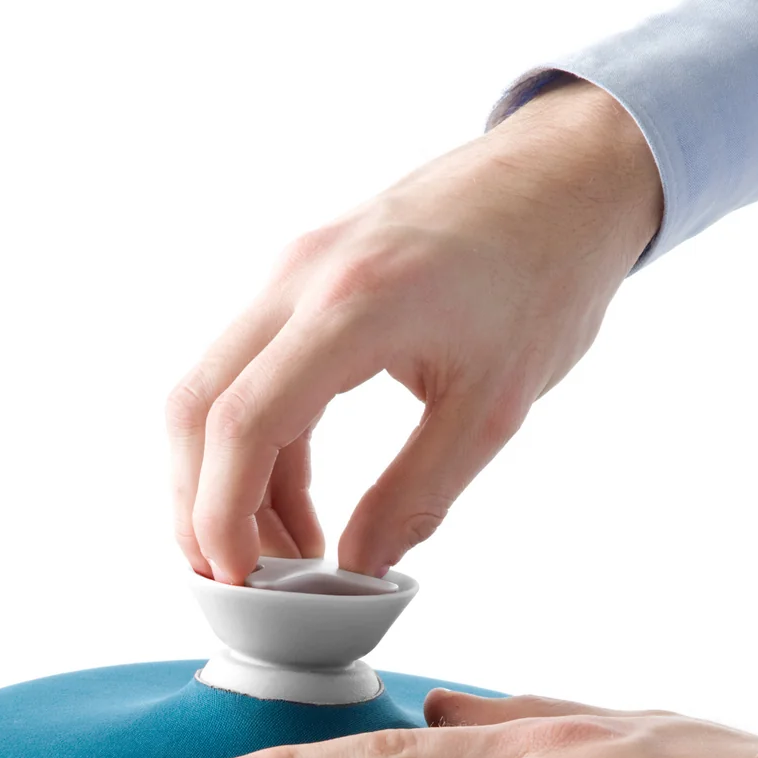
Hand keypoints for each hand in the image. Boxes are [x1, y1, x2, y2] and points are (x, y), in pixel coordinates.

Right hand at [167, 81, 662, 582]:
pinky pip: (252, 372)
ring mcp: (291, 271)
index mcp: (352, 306)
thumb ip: (417, 495)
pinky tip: (295, 502)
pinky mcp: (300, 280)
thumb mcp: (493, 408)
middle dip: (199, 504)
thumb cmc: (546, 276)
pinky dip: (260, 445)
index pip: (243, 423)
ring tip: (281, 555)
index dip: (221, 514)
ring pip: (213, 390)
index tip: (234, 577)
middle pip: (196, 407)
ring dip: (229, 480)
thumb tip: (359, 570)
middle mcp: (299, 278)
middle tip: (234, 576)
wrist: (562, 180)